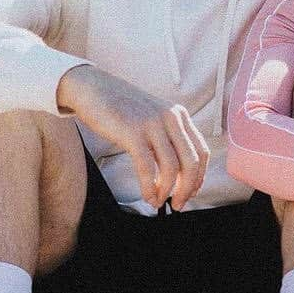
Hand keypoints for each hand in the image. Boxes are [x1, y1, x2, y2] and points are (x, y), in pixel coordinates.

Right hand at [57, 64, 209, 209]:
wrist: (91, 88)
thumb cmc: (120, 107)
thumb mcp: (152, 116)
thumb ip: (166, 137)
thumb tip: (175, 173)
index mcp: (179, 115)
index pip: (202, 151)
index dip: (200, 176)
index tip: (192, 192)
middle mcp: (171, 117)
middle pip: (192, 162)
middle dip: (187, 189)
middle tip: (178, 204)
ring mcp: (152, 124)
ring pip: (172, 167)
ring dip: (168, 191)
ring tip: (160, 202)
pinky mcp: (133, 132)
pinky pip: (147, 167)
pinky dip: (149, 187)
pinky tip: (147, 196)